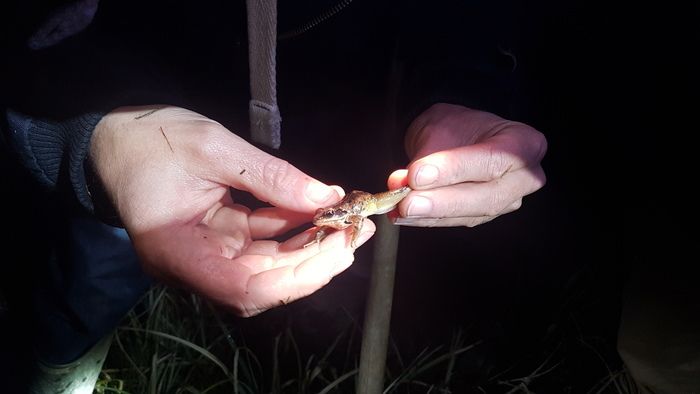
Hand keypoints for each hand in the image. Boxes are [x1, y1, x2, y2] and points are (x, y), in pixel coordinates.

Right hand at [90, 105, 374, 316]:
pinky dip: (293, 230)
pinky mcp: (218, 240)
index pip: (243, 288)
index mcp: (177, 251)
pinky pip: (262, 244)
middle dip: (315, 261)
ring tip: (350, 221)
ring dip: (311, 247)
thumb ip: (270, 175)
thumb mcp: (212, 146)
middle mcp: (192, 265)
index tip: (337, 250)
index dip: (296, 278)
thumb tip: (327, 195)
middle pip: (263, 282)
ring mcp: (206, 255)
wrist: (115, 140)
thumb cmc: (150, 139)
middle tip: (356, 231)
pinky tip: (322, 211)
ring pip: (268, 266)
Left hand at [388, 103, 546, 226]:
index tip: (418, 174)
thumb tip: (404, 182)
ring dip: (430, 214)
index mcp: (525, 143)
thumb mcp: (441, 127)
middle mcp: (525, 177)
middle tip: (407, 202)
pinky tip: (403, 215)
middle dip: (442, 202)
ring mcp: (507, 200)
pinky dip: (426, 219)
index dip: (454, 170)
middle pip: (487, 197)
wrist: (456, 136)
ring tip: (399, 208)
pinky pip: (456, 222)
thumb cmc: (457, 126)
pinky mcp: (483, 216)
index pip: (492, 160)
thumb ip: (427, 156)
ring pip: (471, 214)